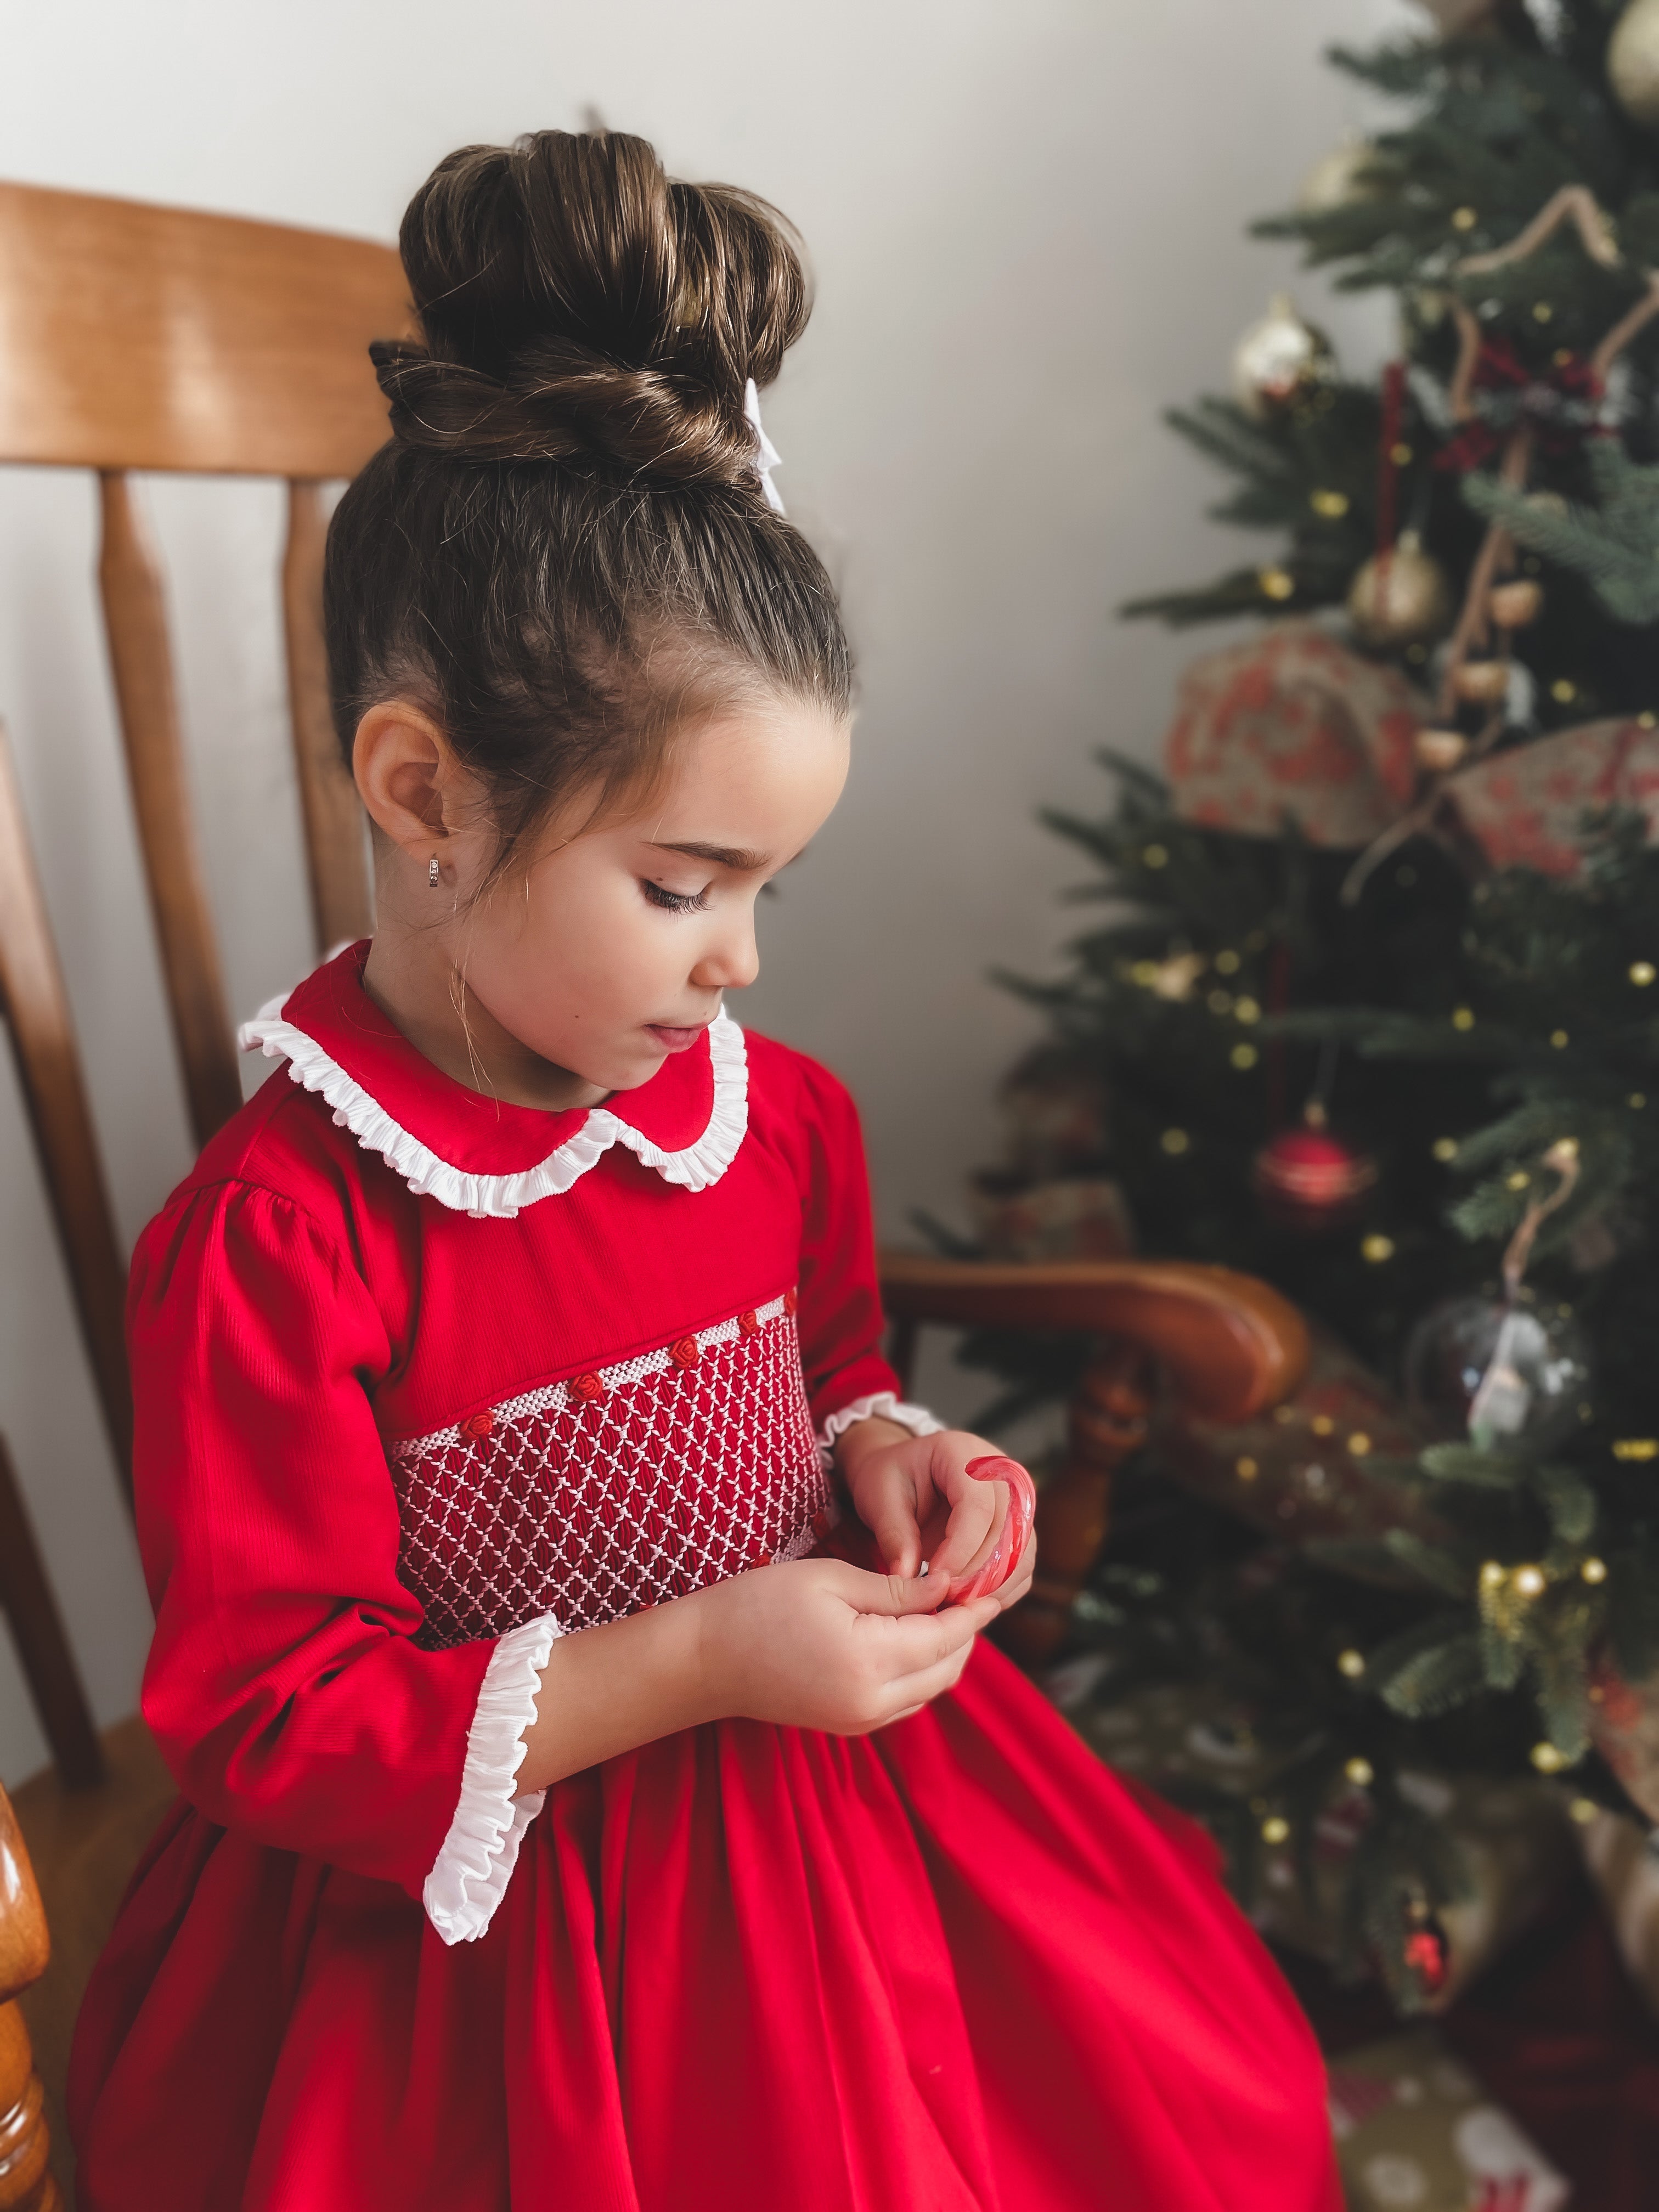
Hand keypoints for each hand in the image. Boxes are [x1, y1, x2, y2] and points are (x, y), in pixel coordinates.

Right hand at [694, 1558, 1000, 1734]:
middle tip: (969, 1588)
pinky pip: (906, 1702)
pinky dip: (922, 1671)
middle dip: (966, 1630)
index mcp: (870, 1661)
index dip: (974, 1608)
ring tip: (945, 1607)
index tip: (994, 1580)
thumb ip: (896, 1590)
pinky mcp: (848, 1725)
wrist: (704, 1659)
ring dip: (946, 1652)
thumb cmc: (759, 1605)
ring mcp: (860, 1721)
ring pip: (931, 1689)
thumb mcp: (831, 1580)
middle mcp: (872, 1703)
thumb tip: (947, 1586)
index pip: (947, 1636)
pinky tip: (914, 1637)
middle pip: (948, 1668)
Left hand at [835, 1423, 1036, 1614]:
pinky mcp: (1018, 1528)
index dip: (961, 1548)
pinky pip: (1022, 1566)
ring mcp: (1015, 1500)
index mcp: (963, 1453)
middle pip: (1007, 1531)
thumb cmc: (889, 1479)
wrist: (903, 1474)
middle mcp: (1001, 1472)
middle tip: (944, 1599)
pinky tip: (969, 1601)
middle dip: (977, 1573)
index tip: (934, 1578)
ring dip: (992, 1586)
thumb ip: (894, 1535)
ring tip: (954, 1602)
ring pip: (1022, 1552)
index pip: (977, 1506)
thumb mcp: (879, 1498)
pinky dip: (1001, 1590)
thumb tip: (906, 1576)